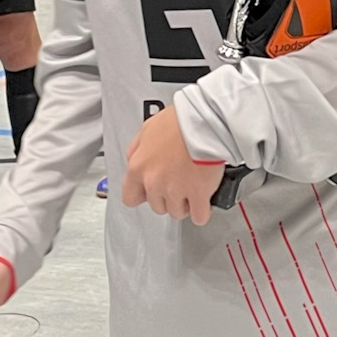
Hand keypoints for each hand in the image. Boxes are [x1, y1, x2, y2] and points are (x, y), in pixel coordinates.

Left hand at [123, 103, 226, 225]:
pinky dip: (202, 211)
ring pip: (177, 212)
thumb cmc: (180, 120)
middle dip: (168, 198)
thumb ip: (137, 148)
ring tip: (192, 189)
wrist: (205, 121)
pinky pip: (199, 216)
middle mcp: (154, 182)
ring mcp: (176, 190)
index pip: (130, 197)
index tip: (151, 192)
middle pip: (157, 206)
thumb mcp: (148, 128)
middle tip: (178, 184)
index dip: (143, 196)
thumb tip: (136, 159)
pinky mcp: (198, 195)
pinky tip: (205, 202)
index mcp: (138, 167)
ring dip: (185, 204)